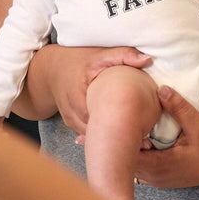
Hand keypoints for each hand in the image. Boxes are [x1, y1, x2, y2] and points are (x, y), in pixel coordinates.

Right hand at [28, 44, 150, 133]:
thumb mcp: (99, 55)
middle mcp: (73, 115)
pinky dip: (104, 136)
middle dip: (121, 138)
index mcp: (79, 99)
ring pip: (95, 138)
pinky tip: (122, 137)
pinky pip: (90, 135)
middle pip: (99, 135)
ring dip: (113, 140)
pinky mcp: (72, 125)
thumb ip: (123, 56)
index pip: (104, 122)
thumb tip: (147, 60)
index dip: (124, 128)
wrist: (51, 69)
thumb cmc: (77, 60)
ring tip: (139, 144)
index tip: (145, 132)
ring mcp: (71, 122)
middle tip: (147, 143)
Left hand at [133, 86, 198, 188]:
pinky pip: (140, 167)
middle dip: (124, 140)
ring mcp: (157, 180)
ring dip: (131, 147)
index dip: (123, 136)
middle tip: (130, 120)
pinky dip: (138, 153)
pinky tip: (144, 139)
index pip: (127, 154)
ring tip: (136, 128)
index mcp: (160, 166)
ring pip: (132, 165)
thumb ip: (179, 108)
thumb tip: (161, 89)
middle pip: (126, 160)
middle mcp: (155, 177)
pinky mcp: (160, 178)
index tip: (128, 119)